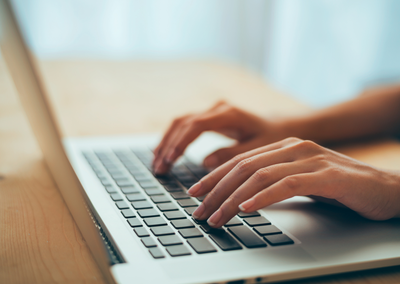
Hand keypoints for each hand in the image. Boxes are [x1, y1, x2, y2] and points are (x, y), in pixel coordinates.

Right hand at [153, 101, 285, 173]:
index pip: (196, 125)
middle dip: (168, 145)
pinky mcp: (210, 118)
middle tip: (159, 169)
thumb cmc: (272, 137)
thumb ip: (232, 155)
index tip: (170, 160)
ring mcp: (212, 111)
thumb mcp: (258, 149)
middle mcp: (217, 109)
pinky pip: (185, 125)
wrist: (280, 125)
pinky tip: (164, 152)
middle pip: (183, 122)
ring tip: (157, 163)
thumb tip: (205, 162)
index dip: (180, 142)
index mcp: (229, 114)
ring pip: (180, 122)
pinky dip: (173, 138)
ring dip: (167, 142)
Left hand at [188, 137, 399, 226]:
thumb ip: (273, 182)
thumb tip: (239, 197)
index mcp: (285, 147)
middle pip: (243, 167)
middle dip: (216, 190)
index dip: (214, 178)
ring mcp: (311, 159)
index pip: (240, 161)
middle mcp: (294, 147)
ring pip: (259, 176)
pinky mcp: (327, 175)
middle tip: (199, 210)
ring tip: (216, 216)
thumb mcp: (300, 181)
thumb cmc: (340, 187)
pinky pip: (286, 184)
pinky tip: (246, 209)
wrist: (386, 189)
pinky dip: (262, 197)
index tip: (195, 194)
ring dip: (233, 198)